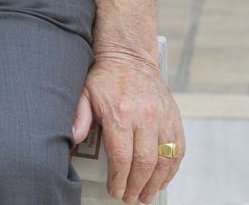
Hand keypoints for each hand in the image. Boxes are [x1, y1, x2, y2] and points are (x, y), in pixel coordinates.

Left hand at [72, 51, 183, 202]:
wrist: (130, 58)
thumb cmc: (104, 77)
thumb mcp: (84, 93)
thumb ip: (78, 116)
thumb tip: (70, 138)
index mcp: (121, 113)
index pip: (122, 156)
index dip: (119, 178)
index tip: (115, 189)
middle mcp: (145, 118)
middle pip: (145, 162)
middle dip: (137, 185)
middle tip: (130, 198)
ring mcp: (163, 119)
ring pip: (165, 160)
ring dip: (156, 182)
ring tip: (145, 195)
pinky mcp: (175, 119)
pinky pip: (178, 150)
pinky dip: (172, 169)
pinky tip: (162, 180)